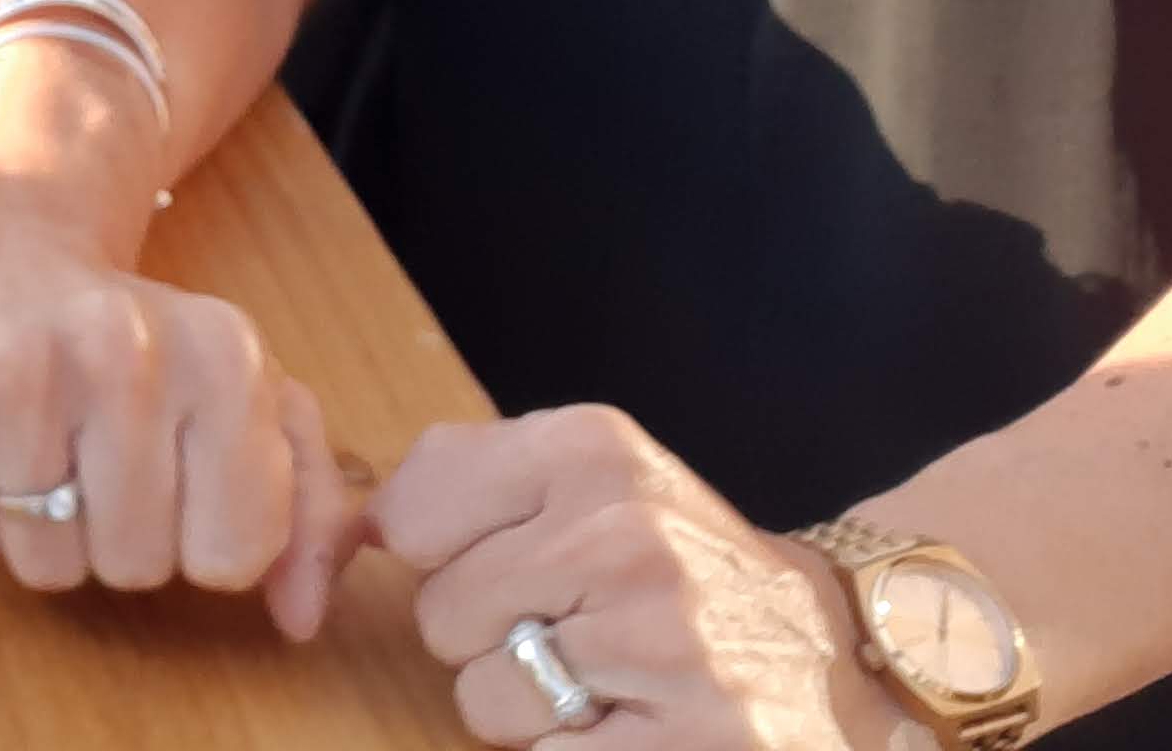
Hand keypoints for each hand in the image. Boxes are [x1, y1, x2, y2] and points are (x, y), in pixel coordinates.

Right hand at [0, 176, 360, 644]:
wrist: (1, 240)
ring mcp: (18, 368)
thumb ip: (307, 507)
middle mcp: (125, 353)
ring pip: (47, 566)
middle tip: (92, 457)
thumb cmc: (138, 341)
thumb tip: (301, 619)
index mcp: (224, 358)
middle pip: (135, 568)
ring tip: (35, 448)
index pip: (232, 558)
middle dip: (115, 534)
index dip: (199, 538)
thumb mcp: (249, 398)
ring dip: (38, 532)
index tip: (173, 475)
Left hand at [379, 408, 899, 748]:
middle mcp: (628, 535)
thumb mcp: (585, 480)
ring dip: (531, 709)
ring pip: (485, 700)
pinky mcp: (692, 740)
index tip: (501, 560)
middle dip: (488, 638)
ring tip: (609, 680)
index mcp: (593, 450)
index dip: (439, 556)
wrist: (831, 655)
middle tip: (575, 629)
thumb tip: (340, 526)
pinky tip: (639, 725)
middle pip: (441, 616)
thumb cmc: (674, 568)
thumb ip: (459, 480)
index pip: (412, 515)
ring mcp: (666, 643)